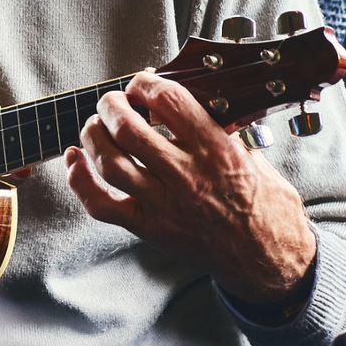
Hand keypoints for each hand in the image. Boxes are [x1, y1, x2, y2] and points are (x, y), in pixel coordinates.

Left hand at [63, 70, 315, 302]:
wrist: (270, 262)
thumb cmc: (267, 207)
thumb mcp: (255, 156)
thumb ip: (223, 129)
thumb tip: (193, 101)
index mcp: (217, 152)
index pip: (169, 101)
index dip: (146, 83)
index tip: (142, 83)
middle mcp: (186, 176)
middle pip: (128, 128)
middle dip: (111, 105)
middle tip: (111, 101)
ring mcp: (164, 205)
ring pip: (109, 162)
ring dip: (93, 135)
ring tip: (95, 125)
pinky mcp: (150, 228)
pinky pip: (101, 204)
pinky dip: (80, 180)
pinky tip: (75, 159)